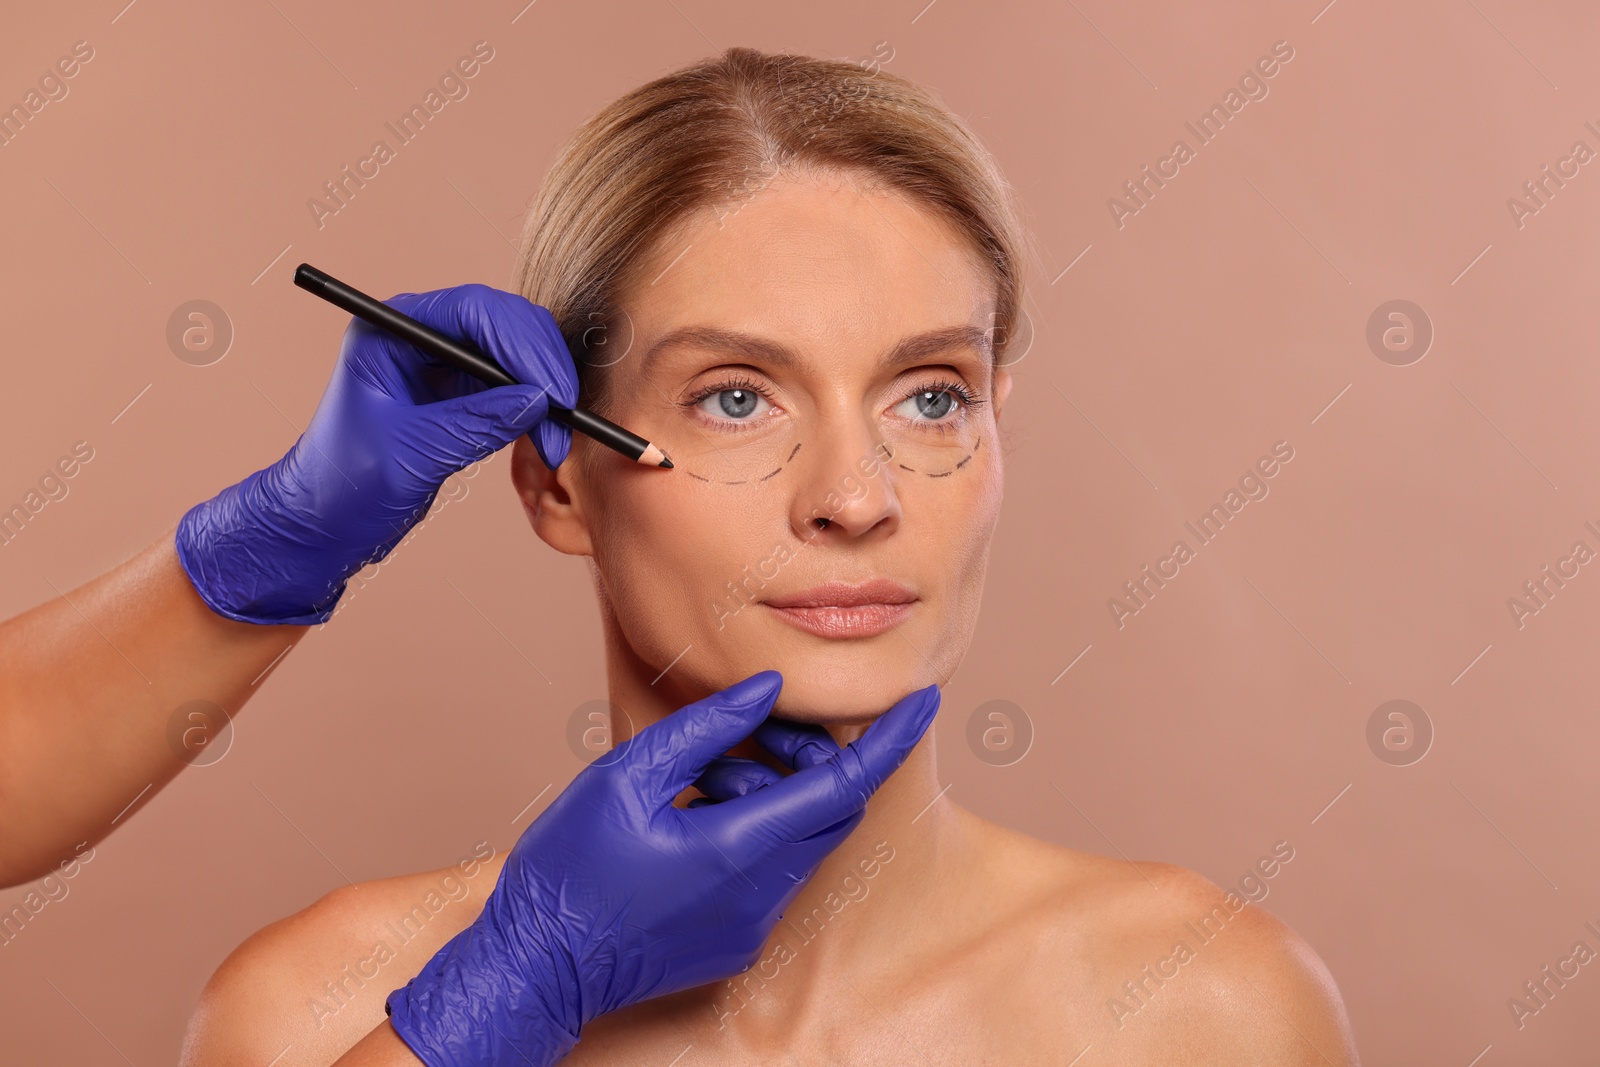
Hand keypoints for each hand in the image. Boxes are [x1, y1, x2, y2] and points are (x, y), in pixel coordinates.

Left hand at [175, 284, 577, 624]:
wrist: (325, 523)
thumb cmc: (345, 484)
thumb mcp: (411, 453)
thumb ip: (473, 423)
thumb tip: (537, 402)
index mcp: (391, 331)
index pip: (473, 311)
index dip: (522, 344)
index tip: (551, 389)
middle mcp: (420, 336)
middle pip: (504, 324)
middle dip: (540, 368)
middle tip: (563, 415)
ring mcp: (442, 363)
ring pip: (516, 353)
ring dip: (545, 390)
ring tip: (555, 439)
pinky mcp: (460, 393)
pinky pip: (514, 385)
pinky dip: (536, 408)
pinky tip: (545, 437)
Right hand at [384, 670, 940, 1065]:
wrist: (534, 968)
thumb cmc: (568, 868)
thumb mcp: (625, 777)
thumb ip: (705, 730)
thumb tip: (767, 693)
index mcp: (738, 851)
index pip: (844, 787)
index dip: (889, 740)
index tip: (924, 701)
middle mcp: (760, 897)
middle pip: (831, 813)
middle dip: (814, 760)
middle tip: (765, 731)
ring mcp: (752, 927)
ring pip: (801, 843)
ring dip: (775, 797)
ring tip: (704, 783)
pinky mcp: (737, 944)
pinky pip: (773, 875)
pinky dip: (755, 834)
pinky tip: (694, 824)